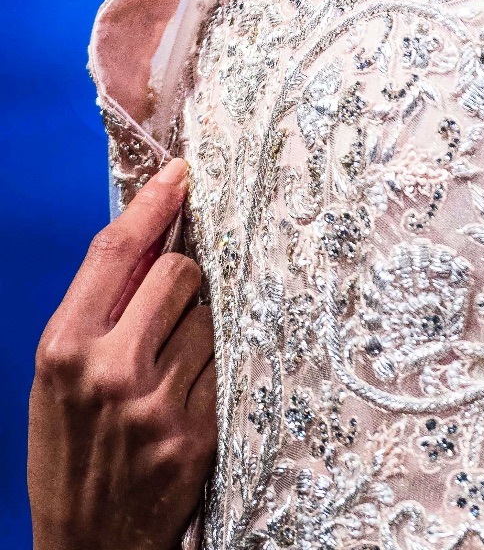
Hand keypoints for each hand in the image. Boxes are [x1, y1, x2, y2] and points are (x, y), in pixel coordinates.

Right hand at [28, 158, 216, 549]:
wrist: (86, 548)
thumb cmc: (69, 453)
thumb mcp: (57, 378)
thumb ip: (97, 309)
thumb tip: (151, 234)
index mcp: (64, 347)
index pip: (116, 250)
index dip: (153, 203)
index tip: (182, 172)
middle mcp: (110, 370)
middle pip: (179, 272)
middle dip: (182, 281)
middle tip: (167, 314)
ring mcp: (156, 404)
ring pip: (209, 319)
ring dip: (198, 335)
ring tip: (167, 377)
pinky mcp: (196, 434)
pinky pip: (225, 367)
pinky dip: (213, 375)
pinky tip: (184, 405)